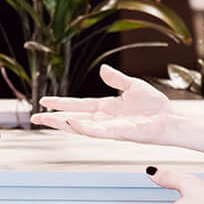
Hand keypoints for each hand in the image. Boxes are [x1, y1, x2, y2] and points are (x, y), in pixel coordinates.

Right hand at [32, 65, 168, 143]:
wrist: (170, 120)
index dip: (61, 103)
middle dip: (53, 118)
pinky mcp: (117, 133)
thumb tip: (102, 69)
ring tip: (44, 120)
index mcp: (106, 107)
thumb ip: (116, 79)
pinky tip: (69, 122)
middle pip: (73, 118)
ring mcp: (109, 128)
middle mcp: (104, 119)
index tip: (44, 101)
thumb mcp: (133, 86)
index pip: (78, 105)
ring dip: (61, 123)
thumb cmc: (155, 106)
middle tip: (34, 117)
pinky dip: (82, 127)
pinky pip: (95, 131)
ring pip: (79, 126)